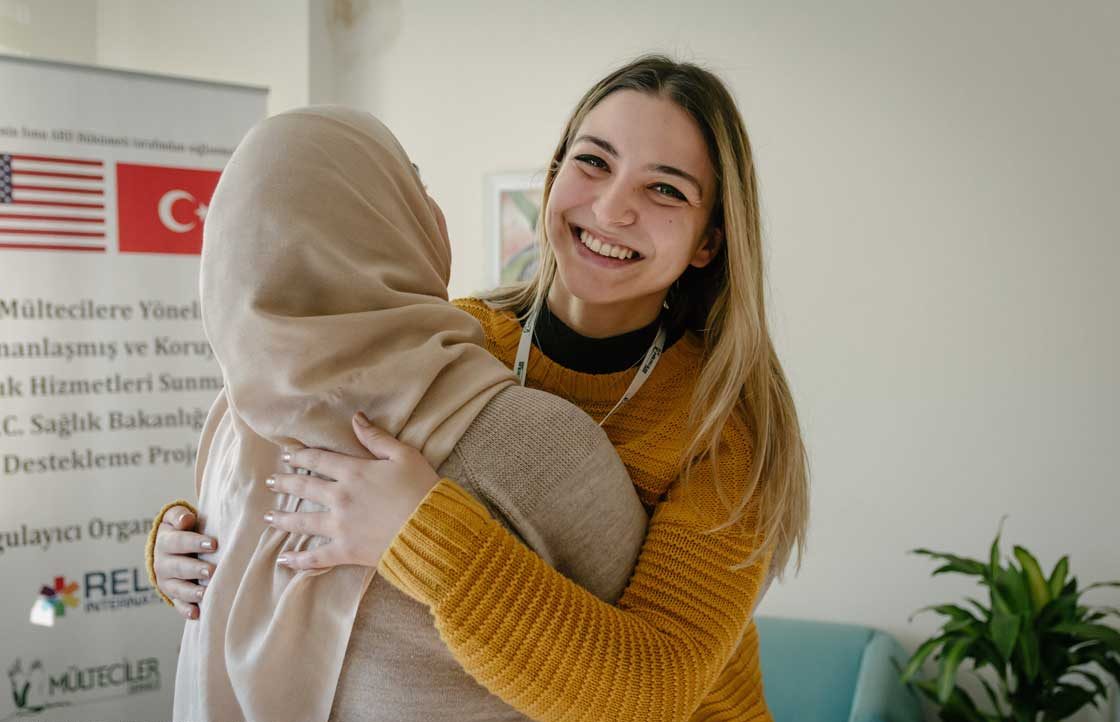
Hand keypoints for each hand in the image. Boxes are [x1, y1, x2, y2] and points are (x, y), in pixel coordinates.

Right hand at [153, 505, 217, 619]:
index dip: (194, 543)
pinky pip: (178, 605)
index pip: (178, 542)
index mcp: (165, 542)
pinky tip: (196, 614)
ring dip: (190, 592)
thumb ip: (178, 515)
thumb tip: (185, 519)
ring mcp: (167, 581)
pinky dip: (186, 610)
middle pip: (177, 567)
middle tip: (211, 571)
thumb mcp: (175, 517)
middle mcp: (163, 563)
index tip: (213, 544)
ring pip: (177, 588)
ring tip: (204, 593)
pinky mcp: (173, 595)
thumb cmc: (181, 529)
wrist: (170, 547)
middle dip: (194, 569)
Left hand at [264, 412, 440, 569]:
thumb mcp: (404, 455)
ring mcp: (340, 526)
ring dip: (284, 518)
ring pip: (303, 520)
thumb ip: (376, 438)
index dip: (302, 455)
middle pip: (305, 487)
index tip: (288, 455)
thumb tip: (355, 418)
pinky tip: (283, 560)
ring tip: (269, 516)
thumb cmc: (422, 489)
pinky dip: (299, 560)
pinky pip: (316, 557)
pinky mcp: (346, 550)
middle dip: (285, 482)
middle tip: (270, 482)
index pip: (319, 460)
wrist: (432, 529)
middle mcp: (340, 497)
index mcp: (354, 472)